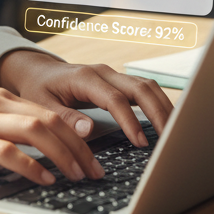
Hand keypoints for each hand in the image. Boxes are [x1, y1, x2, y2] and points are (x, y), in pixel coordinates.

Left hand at [0, 49, 172, 147]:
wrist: (37, 70)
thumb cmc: (39, 87)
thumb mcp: (41, 104)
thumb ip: (65, 117)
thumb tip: (89, 130)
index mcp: (85, 77)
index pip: (114, 98)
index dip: (129, 121)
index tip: (140, 143)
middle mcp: (103, 72)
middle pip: (140, 88)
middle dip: (158, 113)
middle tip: (170, 141)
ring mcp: (113, 75)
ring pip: (147, 86)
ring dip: (163, 107)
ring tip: (175, 134)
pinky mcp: (118, 82)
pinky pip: (144, 89)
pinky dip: (158, 104)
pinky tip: (166, 123)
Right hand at [0, 89, 102, 186]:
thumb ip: (4, 128)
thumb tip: (40, 151)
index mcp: (0, 97)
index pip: (51, 113)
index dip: (79, 136)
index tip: (95, 159)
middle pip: (51, 120)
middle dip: (80, 148)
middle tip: (96, 172)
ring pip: (36, 131)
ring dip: (64, 155)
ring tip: (79, 176)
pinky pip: (6, 151)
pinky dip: (30, 165)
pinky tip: (43, 179)